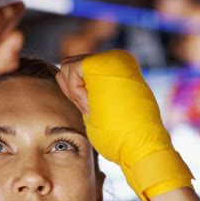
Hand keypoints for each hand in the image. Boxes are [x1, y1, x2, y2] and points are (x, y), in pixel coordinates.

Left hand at [56, 50, 192, 200]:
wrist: (139, 144)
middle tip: (90, 110)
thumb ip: (83, 88)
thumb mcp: (98, 105)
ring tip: (93, 107)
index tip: (93, 110)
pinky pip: (71, 69)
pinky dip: (75, 91)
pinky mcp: (102, 60)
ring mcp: (110, 57)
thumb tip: (59, 73)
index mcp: (117, 69)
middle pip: (70, 66)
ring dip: (73, 91)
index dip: (77, 94)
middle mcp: (116, 58)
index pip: (79, 72)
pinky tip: (92, 105)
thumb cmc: (120, 135)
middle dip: (72, 90)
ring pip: (67, 65)